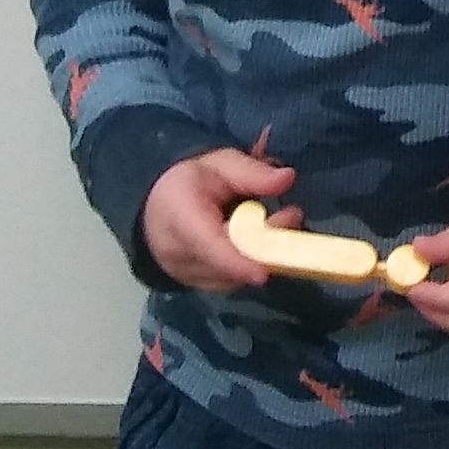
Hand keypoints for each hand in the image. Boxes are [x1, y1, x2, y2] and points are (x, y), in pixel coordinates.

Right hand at [141, 149, 299, 291]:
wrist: (155, 205)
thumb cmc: (189, 182)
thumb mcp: (219, 163)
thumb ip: (251, 173)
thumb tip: (287, 178)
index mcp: (178, 215)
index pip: (206, 245)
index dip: (235, 262)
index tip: (262, 272)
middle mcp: (177, 252)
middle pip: (226, 263)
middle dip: (265, 245)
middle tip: (292, 214)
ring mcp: (185, 274)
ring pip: (232, 277)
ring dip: (260, 255)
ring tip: (276, 223)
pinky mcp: (196, 285)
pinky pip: (229, 281)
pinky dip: (248, 264)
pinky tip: (256, 241)